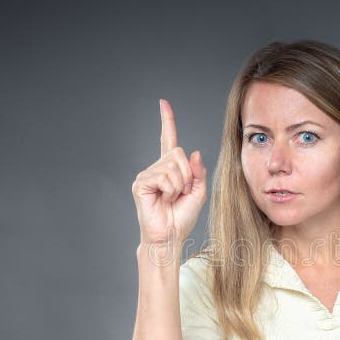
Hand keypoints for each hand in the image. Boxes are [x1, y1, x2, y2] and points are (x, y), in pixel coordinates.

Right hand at [131, 99, 207, 245]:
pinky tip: (163, 199)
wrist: (171, 236)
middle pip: (177, 153)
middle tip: (182, 192)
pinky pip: (163, 176)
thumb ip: (198, 172)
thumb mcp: (199, 192)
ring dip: (179, 184)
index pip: (168, 139)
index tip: (163, 103)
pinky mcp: (141, 183)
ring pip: (172, 166)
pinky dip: (170, 189)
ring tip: (172, 198)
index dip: (167, 121)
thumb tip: (193, 153)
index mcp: (170, 168)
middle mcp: (157, 168)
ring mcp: (147, 175)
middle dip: (187, 175)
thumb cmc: (182, 217)